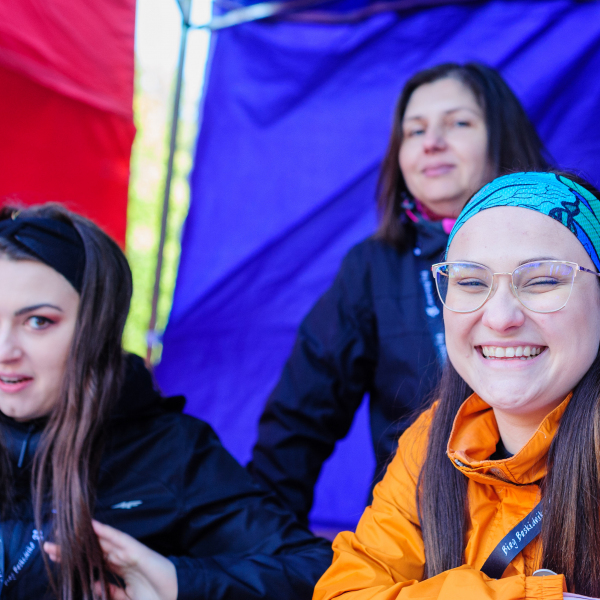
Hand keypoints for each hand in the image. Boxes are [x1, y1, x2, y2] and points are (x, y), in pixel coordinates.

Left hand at [44, 521, 177, 599]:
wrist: (176, 597)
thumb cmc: (154, 598)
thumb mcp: (125, 599)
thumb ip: (110, 592)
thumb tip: (92, 585)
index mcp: (120, 570)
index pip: (94, 561)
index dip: (75, 559)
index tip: (55, 557)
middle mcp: (122, 559)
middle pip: (94, 550)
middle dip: (72, 549)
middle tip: (48, 546)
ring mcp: (129, 553)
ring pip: (103, 542)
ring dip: (84, 537)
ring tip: (65, 534)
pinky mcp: (137, 551)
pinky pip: (119, 540)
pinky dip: (106, 532)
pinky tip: (93, 526)